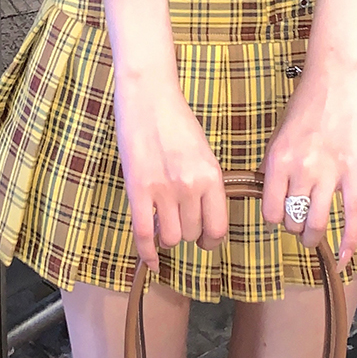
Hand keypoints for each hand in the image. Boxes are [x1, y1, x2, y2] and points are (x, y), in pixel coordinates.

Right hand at [114, 72, 228, 269]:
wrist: (147, 97)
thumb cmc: (176, 119)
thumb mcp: (203, 151)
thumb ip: (207, 183)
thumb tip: (205, 214)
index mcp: (211, 176)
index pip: (218, 227)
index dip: (211, 239)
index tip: (205, 238)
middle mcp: (190, 186)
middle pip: (192, 234)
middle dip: (186, 234)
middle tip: (180, 225)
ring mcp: (163, 190)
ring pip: (170, 238)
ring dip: (167, 238)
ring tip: (163, 226)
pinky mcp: (137, 190)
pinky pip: (143, 234)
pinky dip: (146, 253)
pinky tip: (150, 260)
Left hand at [262, 57, 356, 267]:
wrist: (335, 82)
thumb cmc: (305, 105)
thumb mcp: (278, 135)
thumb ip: (275, 167)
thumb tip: (273, 196)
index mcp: (278, 161)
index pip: (269, 211)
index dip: (274, 218)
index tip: (279, 214)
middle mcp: (301, 170)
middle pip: (293, 219)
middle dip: (294, 225)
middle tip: (298, 218)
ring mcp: (329, 172)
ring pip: (317, 223)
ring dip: (313, 235)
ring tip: (312, 235)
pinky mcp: (353, 171)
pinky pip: (352, 214)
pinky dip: (349, 240)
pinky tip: (345, 257)